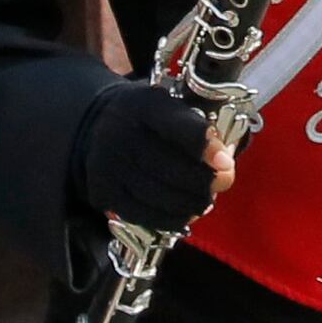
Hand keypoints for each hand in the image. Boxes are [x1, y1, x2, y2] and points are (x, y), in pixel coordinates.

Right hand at [73, 77, 228, 232]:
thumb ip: (198, 128)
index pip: (176, 126)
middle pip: (170, 168)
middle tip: (224, 181)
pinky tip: (187, 211)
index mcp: (143, 105)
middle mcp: (120, 135)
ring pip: (159, 196)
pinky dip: (173, 217)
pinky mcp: (103, 193)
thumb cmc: (146, 118)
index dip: (204, 146)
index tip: (225, 161)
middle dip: (204, 180)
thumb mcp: (169, 105)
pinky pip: (145, 214)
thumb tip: (225, 163)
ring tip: (206, 198)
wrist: (95, 127)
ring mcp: (109, 167)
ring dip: (191, 202)